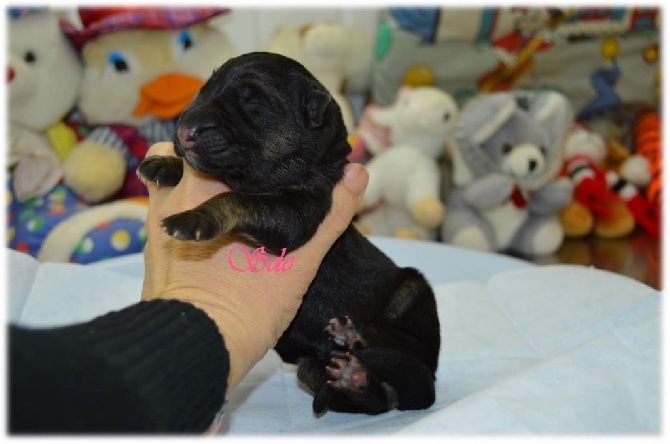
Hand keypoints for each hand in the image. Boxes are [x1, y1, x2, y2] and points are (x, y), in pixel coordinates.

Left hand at [141, 142, 367, 391]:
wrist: (199, 347)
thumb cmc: (248, 302)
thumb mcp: (298, 259)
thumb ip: (329, 214)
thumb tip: (358, 172)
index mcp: (209, 183)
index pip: (221, 135)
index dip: (244, 136)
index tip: (264, 142)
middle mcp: (175, 192)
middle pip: (193, 152)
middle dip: (219, 154)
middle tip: (249, 168)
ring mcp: (157, 218)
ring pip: (170, 176)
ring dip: (191, 176)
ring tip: (222, 190)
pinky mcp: (151, 244)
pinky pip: (161, 207)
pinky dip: (179, 205)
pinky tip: (205, 221)